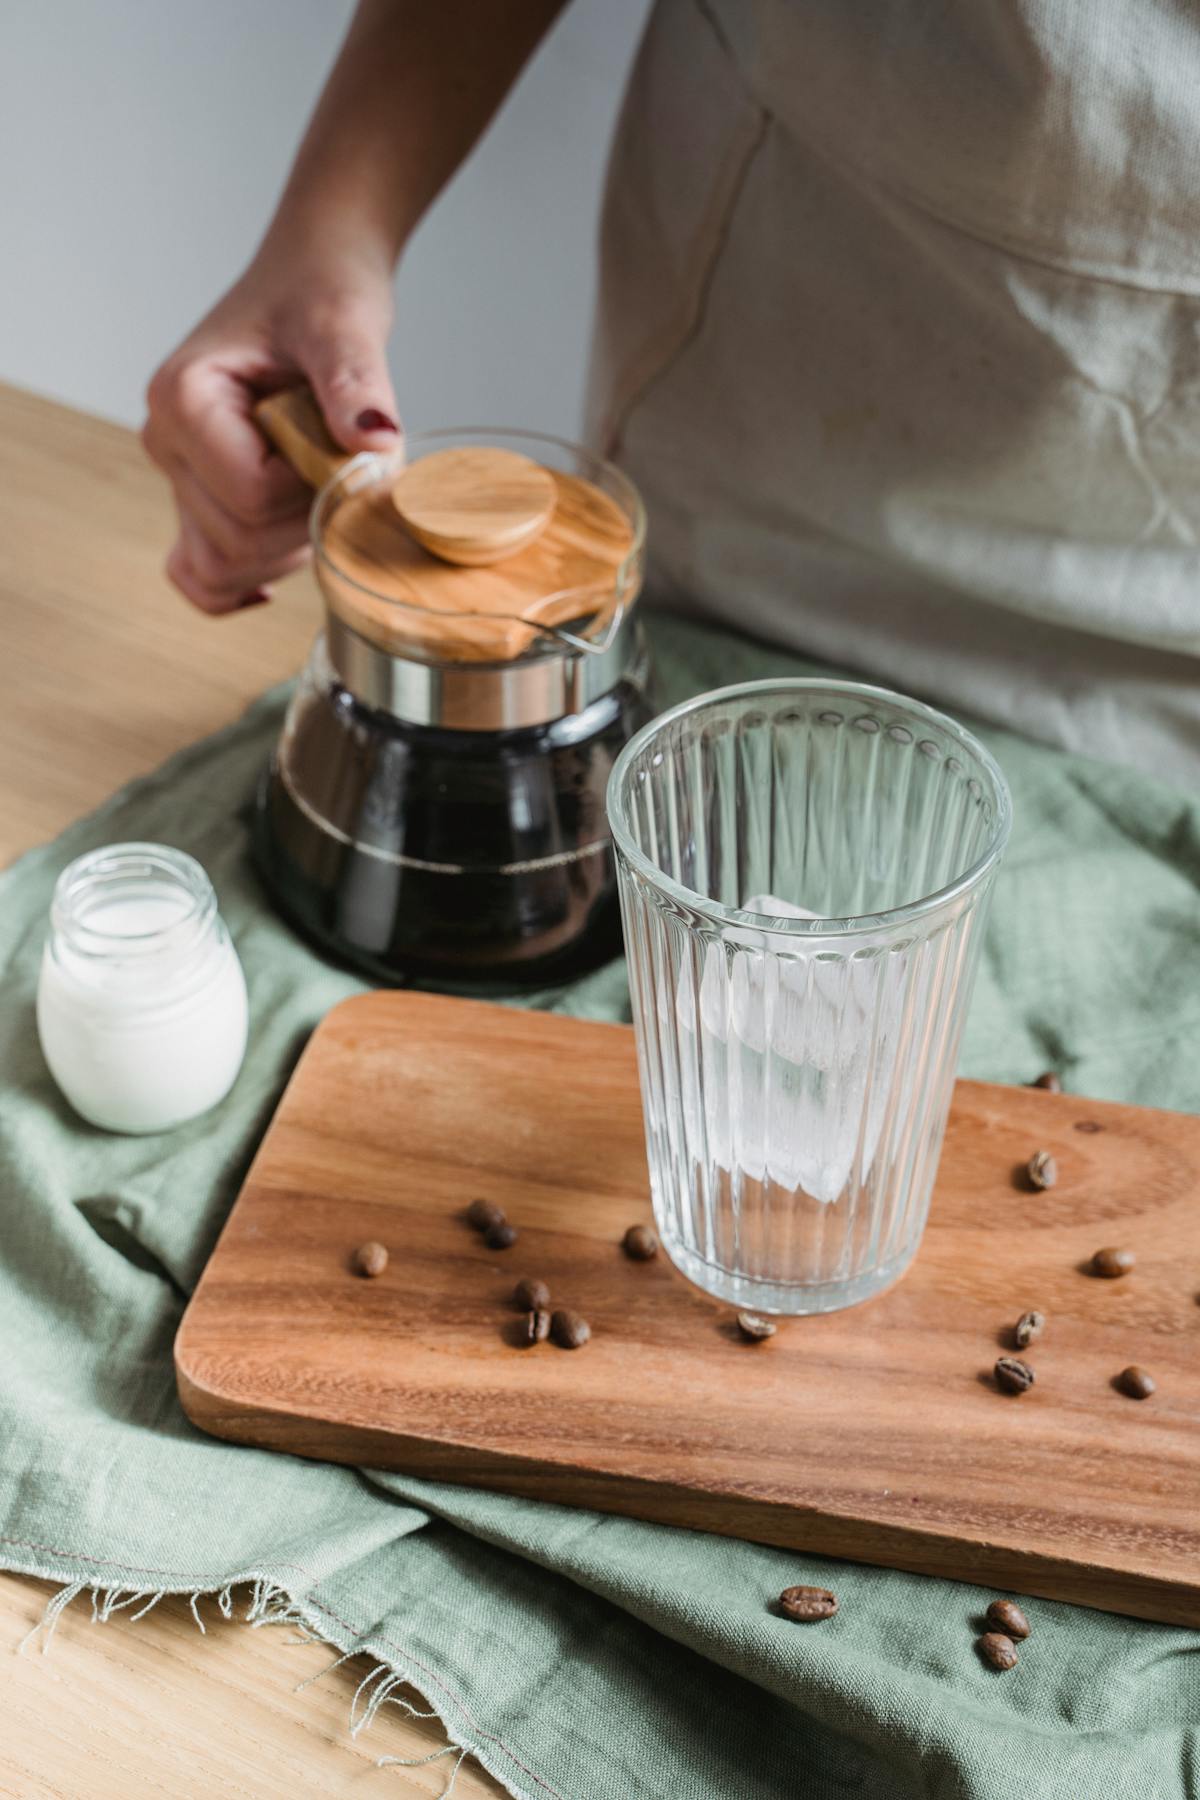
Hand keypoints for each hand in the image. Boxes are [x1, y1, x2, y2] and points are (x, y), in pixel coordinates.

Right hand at [142, 239, 399, 613]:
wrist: (312, 278)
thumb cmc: (321, 291)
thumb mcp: (344, 325)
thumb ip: (355, 382)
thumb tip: (376, 439)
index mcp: (183, 398)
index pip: (252, 496)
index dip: (313, 486)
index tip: (341, 440)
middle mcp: (166, 443)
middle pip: (239, 541)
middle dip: (309, 519)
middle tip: (341, 458)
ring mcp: (179, 477)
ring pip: (229, 565)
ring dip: (294, 543)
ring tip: (321, 475)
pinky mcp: (201, 498)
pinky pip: (202, 573)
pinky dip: (242, 583)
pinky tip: (281, 569)